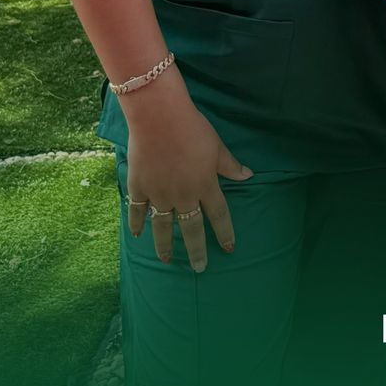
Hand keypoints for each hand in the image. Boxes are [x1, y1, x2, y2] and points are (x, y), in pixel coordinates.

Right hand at [121, 76, 250, 271]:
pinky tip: (136, 235)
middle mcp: (182, 195)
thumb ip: (230, 165)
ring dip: (165, 245)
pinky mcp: (139, 187)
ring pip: (162, 227)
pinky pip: (137, 211)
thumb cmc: (192, 128)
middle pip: (191, 229)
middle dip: (197, 250)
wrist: (158, 118)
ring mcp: (158, 194)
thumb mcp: (217, 146)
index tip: (229, 248)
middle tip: (200, 268)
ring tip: (166, 260)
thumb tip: (248, 176)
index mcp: (205, 185)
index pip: (219, 215)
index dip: (225, 233)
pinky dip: (136, 224)